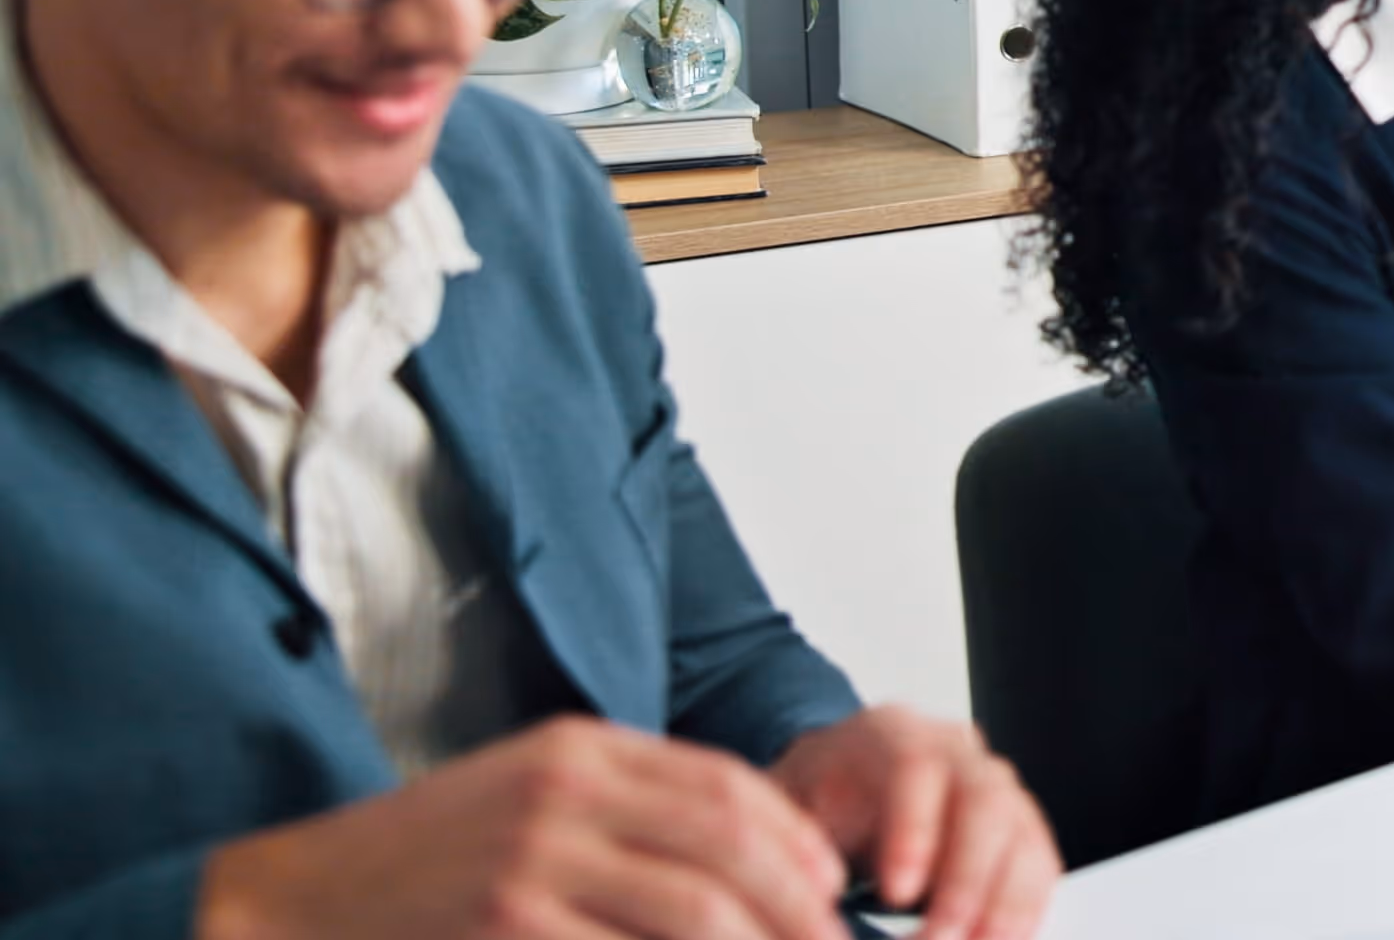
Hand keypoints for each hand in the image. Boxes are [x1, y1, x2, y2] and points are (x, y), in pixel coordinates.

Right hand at [199, 716, 845, 939]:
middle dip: (797, 910)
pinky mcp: (507, 926)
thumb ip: (625, 810)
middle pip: (729, 849)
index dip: (795, 843)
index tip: (829, 892)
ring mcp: (533, 865)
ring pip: (694, 912)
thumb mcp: (524, 799)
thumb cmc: (416, 862)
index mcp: (578, 751)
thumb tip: (747, 858)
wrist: (285, 902)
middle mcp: (564, 796)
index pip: (729, 786)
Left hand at [769, 705, 1056, 939]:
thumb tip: (809, 895)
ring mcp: (995, 785)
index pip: (916, 768)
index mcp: (892, 734)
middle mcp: (957, 752)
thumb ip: (794, 847)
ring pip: (1023, 835)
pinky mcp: (1018, 826)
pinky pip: (1039, 865)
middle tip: (938, 939)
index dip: (914, 832)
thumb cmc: (811, 800)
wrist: (838, 782)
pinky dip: (1024, 912)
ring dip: (1004, 906)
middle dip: (966, 883)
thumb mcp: (782, 811)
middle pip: (985, 803)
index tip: (896, 896)